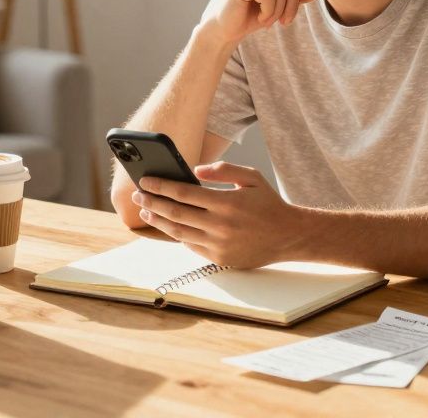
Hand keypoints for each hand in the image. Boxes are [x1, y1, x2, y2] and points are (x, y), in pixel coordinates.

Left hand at [130, 162, 310, 268]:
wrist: (288, 236)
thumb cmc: (268, 203)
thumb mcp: (251, 178)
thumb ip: (223, 170)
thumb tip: (195, 171)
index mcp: (227, 202)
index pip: (183, 193)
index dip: (161, 186)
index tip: (146, 180)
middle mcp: (220, 225)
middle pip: (175, 213)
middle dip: (152, 203)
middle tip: (138, 195)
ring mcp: (218, 244)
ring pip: (178, 232)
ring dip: (159, 221)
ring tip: (146, 211)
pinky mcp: (219, 258)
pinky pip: (191, 245)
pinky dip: (176, 234)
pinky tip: (168, 224)